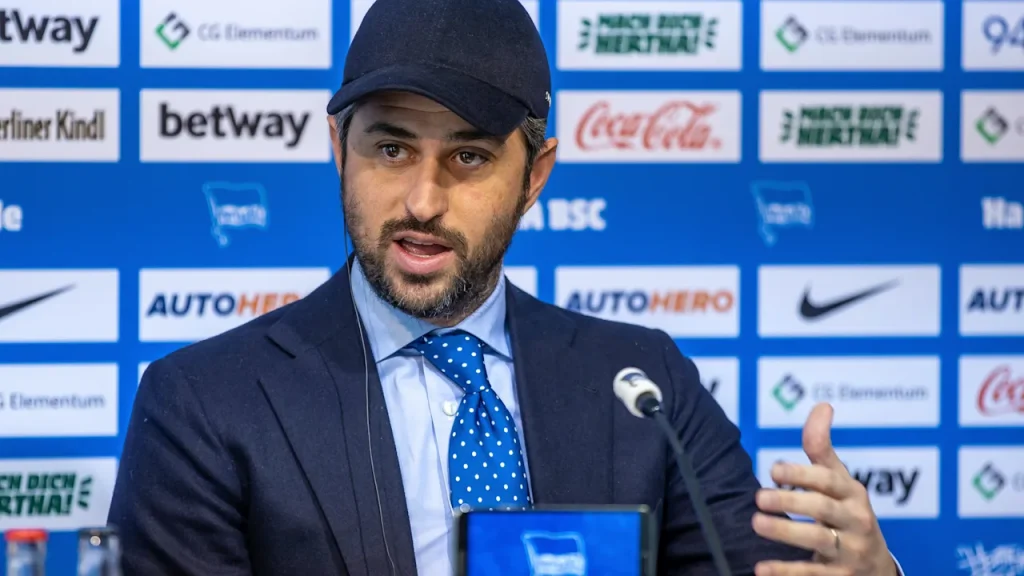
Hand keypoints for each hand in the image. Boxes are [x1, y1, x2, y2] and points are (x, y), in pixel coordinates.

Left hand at [750, 403, 897, 575]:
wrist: (876, 568)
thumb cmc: (849, 513)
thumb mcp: (839, 480)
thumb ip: (822, 447)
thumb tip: (822, 406)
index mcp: (853, 494)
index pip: (829, 480)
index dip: (802, 473)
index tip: (774, 469)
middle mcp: (856, 521)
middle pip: (824, 509)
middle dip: (792, 501)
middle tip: (760, 497)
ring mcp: (850, 551)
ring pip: (820, 540)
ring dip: (787, 532)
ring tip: (757, 523)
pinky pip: (813, 574)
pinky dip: (787, 572)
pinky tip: (761, 568)